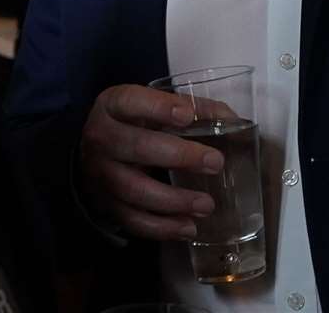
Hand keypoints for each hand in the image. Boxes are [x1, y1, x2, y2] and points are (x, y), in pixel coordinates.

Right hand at [76, 84, 221, 240]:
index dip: (158, 107)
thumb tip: (232, 119)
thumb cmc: (134, 123)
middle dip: (178, 156)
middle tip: (215, 163)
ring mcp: (101, 174)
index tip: (187, 115)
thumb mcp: (153, 106)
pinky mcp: (107, 203)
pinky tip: (188, 228)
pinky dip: (162, 228)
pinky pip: (133, 220)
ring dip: (174, 201)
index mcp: (112, 105)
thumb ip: (192, 109)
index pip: (130, 101)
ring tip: (206, 205)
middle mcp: (101, 138)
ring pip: (134, 190)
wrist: (96, 153)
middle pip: (136, 147)